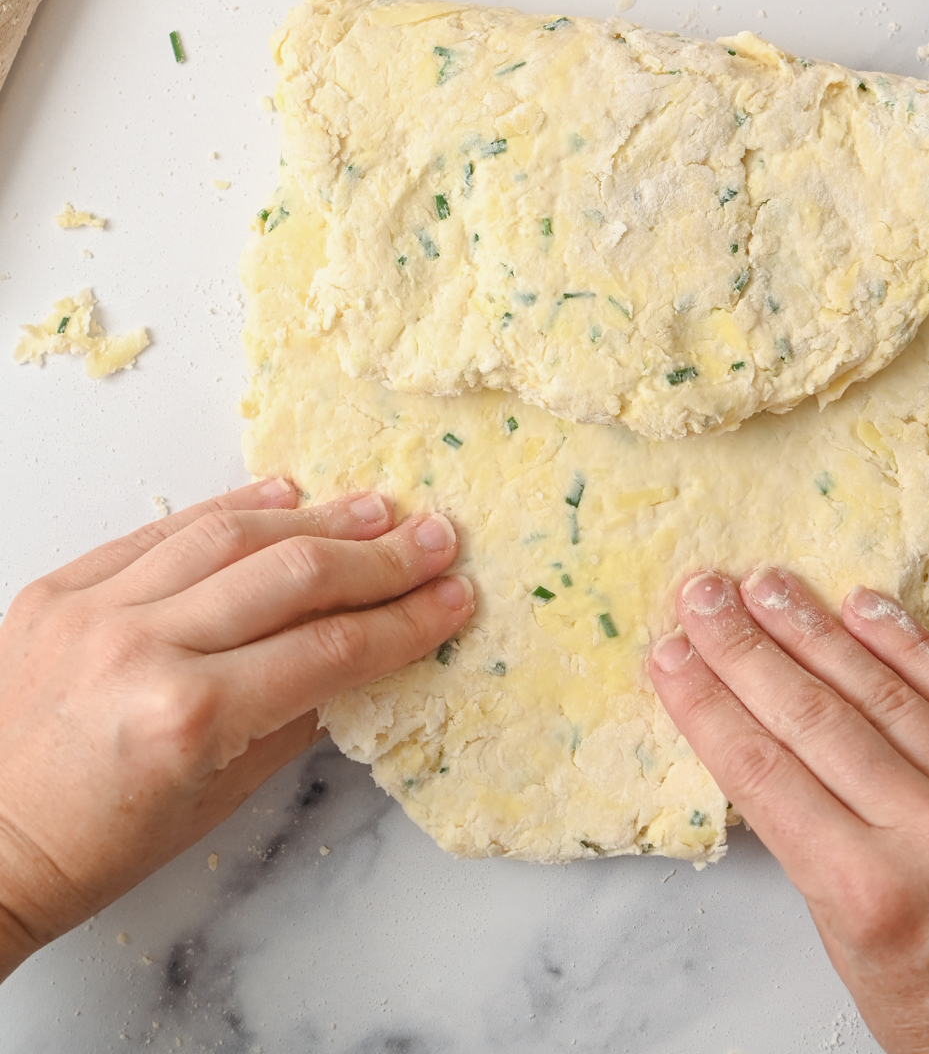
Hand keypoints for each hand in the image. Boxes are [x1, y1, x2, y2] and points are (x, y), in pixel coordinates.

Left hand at [0, 478, 473, 980]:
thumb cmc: (97, 845)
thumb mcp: (215, 801)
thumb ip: (292, 719)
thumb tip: (360, 655)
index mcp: (187, 719)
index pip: (327, 650)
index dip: (403, 621)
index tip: (453, 599)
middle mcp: (142, 650)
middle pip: (291, 577)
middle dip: (378, 557)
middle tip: (436, 538)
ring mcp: (95, 610)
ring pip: (230, 537)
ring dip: (315, 519)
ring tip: (375, 508)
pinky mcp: (60, 587)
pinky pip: (160, 533)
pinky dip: (228, 510)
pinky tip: (282, 496)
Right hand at [650, 569, 928, 1053]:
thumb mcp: (850, 953)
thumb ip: (812, 846)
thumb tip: (761, 740)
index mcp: (869, 896)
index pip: (764, 774)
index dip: (708, 705)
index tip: (669, 657)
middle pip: (815, 718)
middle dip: (746, 648)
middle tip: (702, 594)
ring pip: (884, 694)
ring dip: (815, 630)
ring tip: (766, 585)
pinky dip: (910, 647)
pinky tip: (864, 607)